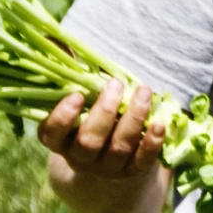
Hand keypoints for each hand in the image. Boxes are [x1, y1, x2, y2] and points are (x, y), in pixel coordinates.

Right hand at [38, 78, 166, 178]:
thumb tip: (58, 40)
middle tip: (115, 84)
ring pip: (119, 148)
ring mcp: (106, 168)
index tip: (77, 95)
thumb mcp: (75, 100)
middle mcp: (80, 158)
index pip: (52, 134)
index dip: (63, 117)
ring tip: (144, 92)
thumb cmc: (88, 118)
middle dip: (104, 112)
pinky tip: (160, 122)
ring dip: (133, 118)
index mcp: (60, 140)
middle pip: (89, 141)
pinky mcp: (131, 172)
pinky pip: (142, 161)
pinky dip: (152, 142)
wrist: (107, 163)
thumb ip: (69, 73)